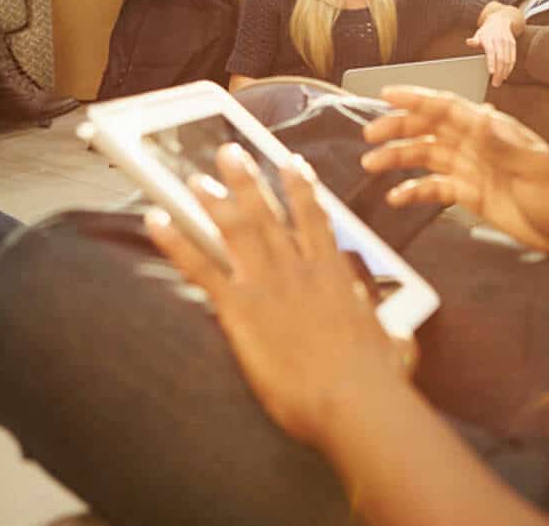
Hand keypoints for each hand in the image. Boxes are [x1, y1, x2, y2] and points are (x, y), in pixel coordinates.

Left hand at [144, 146, 411, 448]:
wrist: (353, 396)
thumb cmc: (376, 375)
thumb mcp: (390, 337)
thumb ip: (382, 324)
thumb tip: (391, 330)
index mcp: (334, 272)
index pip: (314, 218)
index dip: (301, 188)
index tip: (292, 163)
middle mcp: (298, 267)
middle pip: (268, 213)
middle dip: (247, 180)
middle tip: (230, 153)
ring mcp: (268, 283)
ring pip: (235, 229)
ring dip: (213, 199)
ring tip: (196, 178)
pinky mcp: (241, 308)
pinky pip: (200, 266)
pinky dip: (176, 242)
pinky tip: (157, 221)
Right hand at [361, 87, 548, 254]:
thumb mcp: (533, 165)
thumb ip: (501, 142)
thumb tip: (477, 115)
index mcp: (490, 129)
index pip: (447, 107)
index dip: (417, 99)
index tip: (387, 95)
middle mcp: (475, 144)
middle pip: (429, 128)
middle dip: (398, 127)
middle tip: (369, 134)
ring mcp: (470, 168)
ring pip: (426, 156)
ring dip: (398, 157)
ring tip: (370, 165)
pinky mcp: (468, 193)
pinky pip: (434, 188)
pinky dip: (413, 191)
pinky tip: (396, 197)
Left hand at [466, 12, 516, 86]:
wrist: (500, 20)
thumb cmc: (486, 31)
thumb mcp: (479, 34)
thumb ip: (474, 40)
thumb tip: (469, 42)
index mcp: (489, 38)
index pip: (491, 52)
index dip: (491, 62)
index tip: (491, 73)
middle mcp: (499, 39)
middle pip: (500, 58)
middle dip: (498, 72)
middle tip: (495, 83)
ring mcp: (507, 42)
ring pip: (508, 60)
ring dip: (504, 72)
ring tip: (499, 81)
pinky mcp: (513, 44)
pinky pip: (513, 58)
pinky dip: (510, 68)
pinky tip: (506, 74)